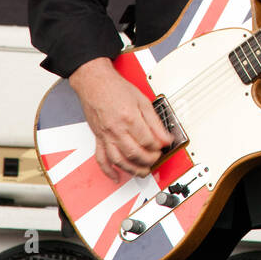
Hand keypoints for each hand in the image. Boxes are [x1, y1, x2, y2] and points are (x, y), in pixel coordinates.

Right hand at [69, 57, 172, 182]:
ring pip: (119, 160)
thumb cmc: (116, 88)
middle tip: (156, 158)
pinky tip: (117, 177)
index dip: (159, 146)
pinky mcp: (98, 138)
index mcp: (130, 118)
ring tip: (143, 172)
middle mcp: (116, 129)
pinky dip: (108, 171)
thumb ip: (154, 121)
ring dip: (132, 170)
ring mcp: (105, 135)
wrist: (95, 82)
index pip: (148, 140)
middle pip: (134, 153)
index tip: (164, 145)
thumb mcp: (142, 100)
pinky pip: (101, 158)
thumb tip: (165, 137)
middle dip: (148, 160)